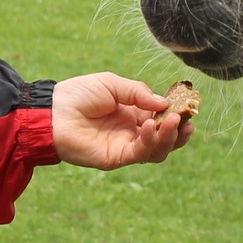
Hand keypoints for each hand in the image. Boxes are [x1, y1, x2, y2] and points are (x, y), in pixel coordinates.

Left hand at [52, 72, 191, 169]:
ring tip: (172, 121)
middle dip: (179, 131)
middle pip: (164, 138)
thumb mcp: (113, 85)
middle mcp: (131, 132)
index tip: (189, 106)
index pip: (162, 118)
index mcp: (132, 113)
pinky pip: (140, 154)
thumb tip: (164, 103)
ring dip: (169, 137)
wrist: (53, 111)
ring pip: (157, 150)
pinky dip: (150, 141)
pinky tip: (150, 125)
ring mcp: (125, 146)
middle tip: (187, 119)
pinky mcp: (116, 158)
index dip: (176, 114)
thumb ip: (139, 93)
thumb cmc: (78, 94)